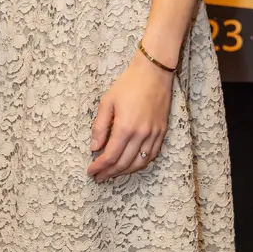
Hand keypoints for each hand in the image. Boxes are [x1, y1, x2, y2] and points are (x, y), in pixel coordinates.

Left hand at [87, 53, 173, 182]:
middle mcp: (141, 135)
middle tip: (98, 178)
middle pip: (123, 163)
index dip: (99, 167)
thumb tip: (94, 148)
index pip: (110, 156)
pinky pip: (151, 155)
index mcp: (125, 127)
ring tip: (112, 174)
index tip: (90, 171)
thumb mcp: (107, 102)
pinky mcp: (162, 132)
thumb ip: (100, 127)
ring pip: (139, 163)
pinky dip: (140, 164)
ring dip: (124, 172)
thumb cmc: (128, 84)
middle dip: (109, 173)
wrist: (154, 73)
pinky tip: (131, 166)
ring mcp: (154, 135)